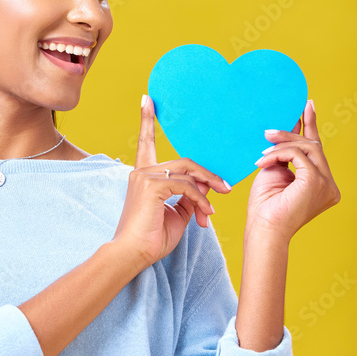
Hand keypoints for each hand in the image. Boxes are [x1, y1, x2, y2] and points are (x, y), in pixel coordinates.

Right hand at [111, 95, 231, 268]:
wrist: (131, 256)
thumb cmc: (150, 239)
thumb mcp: (175, 214)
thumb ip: (188, 197)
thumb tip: (206, 186)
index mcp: (143, 176)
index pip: (146, 143)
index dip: (147, 120)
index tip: (148, 99)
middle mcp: (141, 172)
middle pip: (184, 162)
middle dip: (207, 175)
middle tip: (225, 189)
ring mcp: (145, 177)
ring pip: (188, 172)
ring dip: (207, 189)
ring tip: (215, 208)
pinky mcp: (152, 186)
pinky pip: (186, 187)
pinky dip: (200, 200)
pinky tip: (205, 214)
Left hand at [247, 100, 340, 240]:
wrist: (263, 230)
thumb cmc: (266, 208)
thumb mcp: (276, 173)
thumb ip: (285, 155)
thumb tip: (285, 130)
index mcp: (322, 184)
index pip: (317, 151)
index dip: (311, 126)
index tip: (306, 105)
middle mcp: (329, 185)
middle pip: (313, 147)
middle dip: (292, 134)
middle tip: (269, 131)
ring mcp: (326, 183)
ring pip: (307, 148)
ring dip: (281, 144)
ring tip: (262, 148)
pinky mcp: (315, 181)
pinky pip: (297, 155)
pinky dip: (278, 154)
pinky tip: (262, 161)